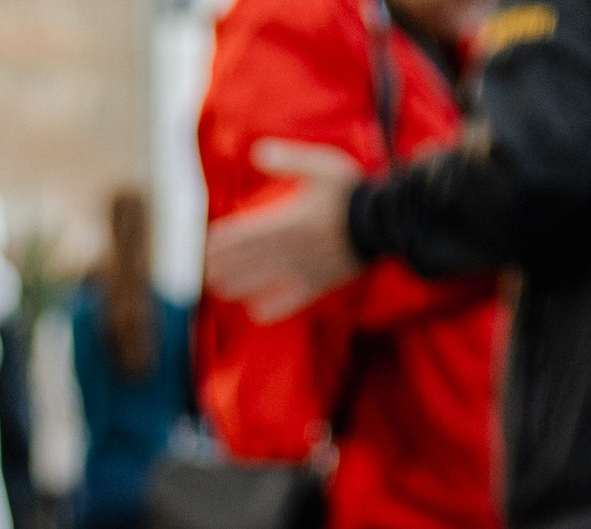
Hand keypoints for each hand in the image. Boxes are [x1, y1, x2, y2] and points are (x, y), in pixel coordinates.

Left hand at [201, 139, 363, 322]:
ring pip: (265, 280)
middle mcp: (293, 248)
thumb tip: (256, 152)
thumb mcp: (321, 164)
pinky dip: (273, 308)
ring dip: (240, 286)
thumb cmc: (352, 190)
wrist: (386, 220)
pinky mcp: (320, 283)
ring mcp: (306, 268)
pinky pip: (292, 300)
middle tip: (204, 271)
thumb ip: (288, 160)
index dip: (226, 239)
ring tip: (219, 289)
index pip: (249, 232)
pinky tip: (256, 314)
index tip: (207, 244)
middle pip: (251, 259)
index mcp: (290, 220)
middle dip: (226, 265)